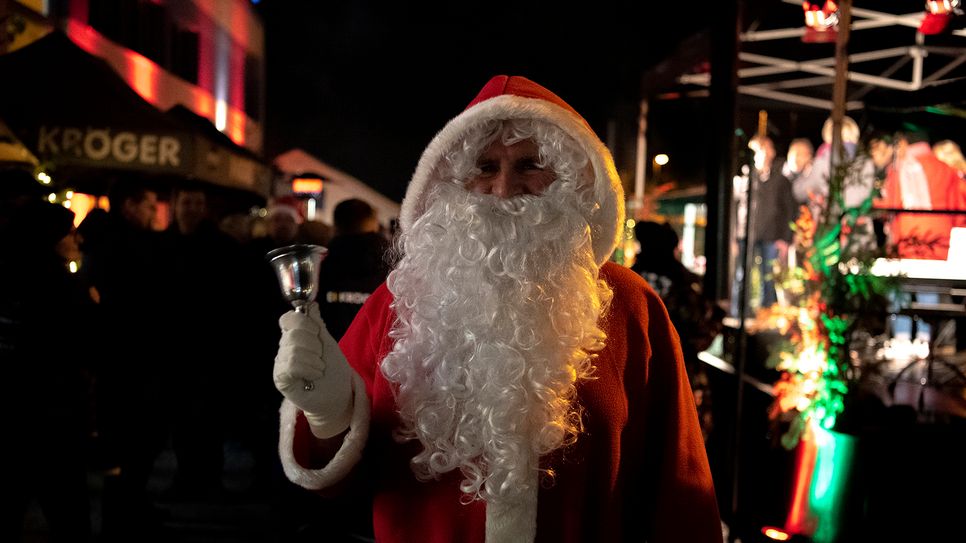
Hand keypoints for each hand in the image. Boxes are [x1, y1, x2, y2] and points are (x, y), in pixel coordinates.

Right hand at [274, 303, 353, 438]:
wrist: (338, 395)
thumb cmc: (333, 370)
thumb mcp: (328, 343)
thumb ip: (317, 325)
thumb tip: (312, 304)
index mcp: (294, 337)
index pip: (288, 319)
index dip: (304, 323)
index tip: (317, 333)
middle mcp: (284, 348)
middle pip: (294, 334)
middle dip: (314, 345)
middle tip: (320, 358)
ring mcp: (281, 363)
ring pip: (294, 350)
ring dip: (314, 360)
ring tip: (318, 369)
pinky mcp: (280, 378)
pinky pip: (291, 365)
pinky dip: (308, 369)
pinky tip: (313, 377)